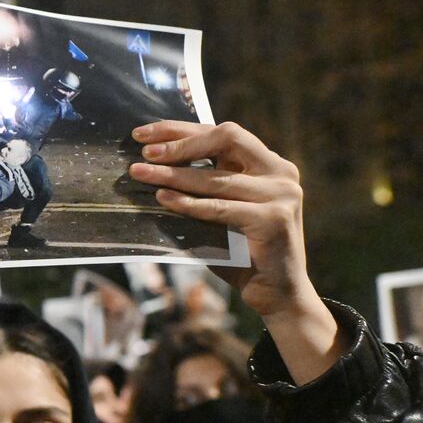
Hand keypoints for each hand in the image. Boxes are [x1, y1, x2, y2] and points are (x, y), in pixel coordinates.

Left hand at [129, 121, 342, 382]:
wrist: (277, 293)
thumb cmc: (240, 251)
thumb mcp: (221, 211)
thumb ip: (203, 186)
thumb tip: (150, 166)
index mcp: (268, 163)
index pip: (222, 132)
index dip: (181, 129)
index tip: (143, 133)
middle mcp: (280, 172)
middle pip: (227, 138)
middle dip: (181, 143)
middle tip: (144, 154)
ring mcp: (281, 194)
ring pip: (217, 177)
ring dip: (173, 175)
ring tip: (140, 174)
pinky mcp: (274, 220)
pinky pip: (220, 208)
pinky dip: (189, 204)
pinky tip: (163, 199)